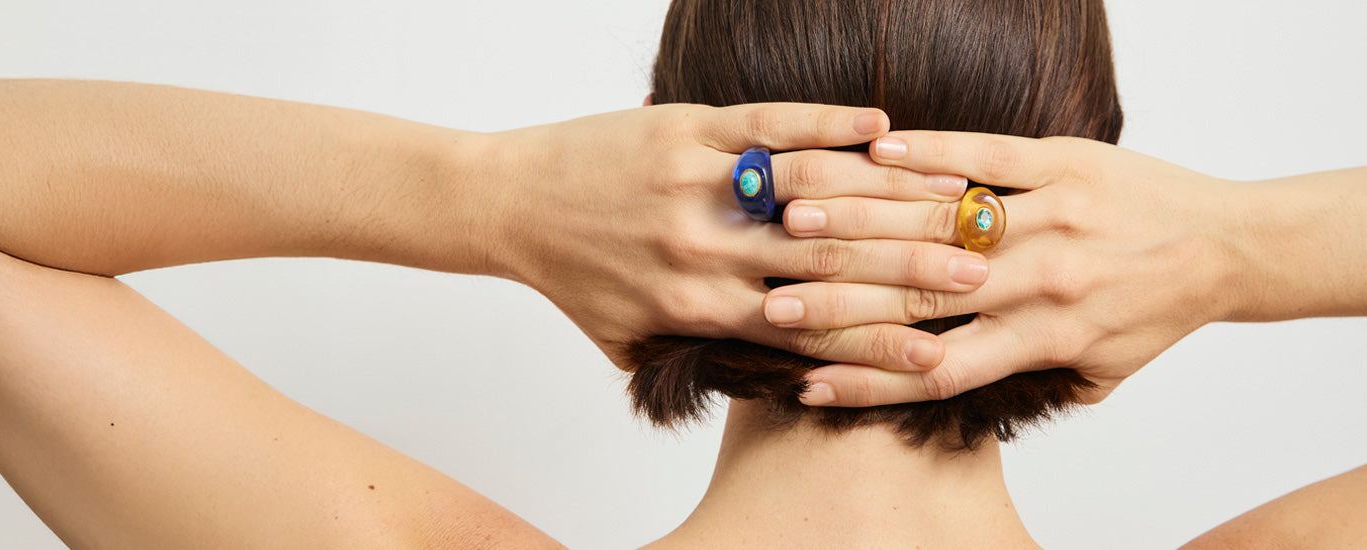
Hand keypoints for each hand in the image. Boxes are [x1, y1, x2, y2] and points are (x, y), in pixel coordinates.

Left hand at [478, 103, 989, 371]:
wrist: (507, 204)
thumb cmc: (573, 278)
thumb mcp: (630, 343)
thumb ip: (699, 362)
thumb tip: (771, 387)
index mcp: (696, 308)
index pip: (807, 328)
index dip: (878, 339)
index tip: (944, 346)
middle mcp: (703, 250)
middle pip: (828, 261)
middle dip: (910, 270)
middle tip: (982, 270)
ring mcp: (697, 185)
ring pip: (812, 190)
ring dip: (891, 194)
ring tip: (958, 196)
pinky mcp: (684, 130)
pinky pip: (772, 125)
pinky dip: (830, 124)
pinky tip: (883, 127)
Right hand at [768, 131, 1234, 404]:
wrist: (1230, 246)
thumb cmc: (1151, 313)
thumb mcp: (1095, 373)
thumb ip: (1022, 383)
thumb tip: (941, 394)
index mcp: (1044, 340)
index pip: (937, 370)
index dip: (867, 378)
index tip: (805, 383)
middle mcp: (1042, 282)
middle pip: (920, 295)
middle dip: (840, 301)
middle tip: (774, 302)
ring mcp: (1051, 217)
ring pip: (938, 221)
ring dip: (862, 220)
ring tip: (795, 220)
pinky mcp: (1064, 162)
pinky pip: (984, 152)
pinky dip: (928, 150)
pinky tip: (872, 151)